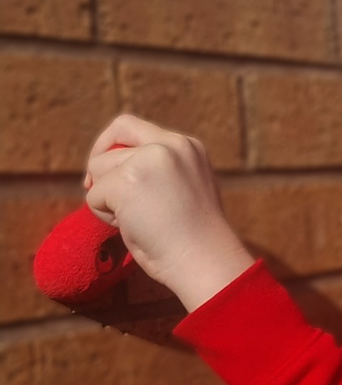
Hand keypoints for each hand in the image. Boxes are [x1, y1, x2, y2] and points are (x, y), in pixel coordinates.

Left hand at [84, 115, 255, 311]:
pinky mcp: (127, 181)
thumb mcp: (185, 185)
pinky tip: (133, 227)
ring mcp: (148, 160)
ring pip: (98, 169)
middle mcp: (170, 144)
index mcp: (187, 145)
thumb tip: (111, 170)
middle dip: (99, 169)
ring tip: (135, 220)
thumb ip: (159, 169)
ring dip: (106, 198)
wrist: (204, 258)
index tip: (108, 171)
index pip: (131, 127)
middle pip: (110, 144)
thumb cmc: (194, 235)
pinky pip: (94, 196)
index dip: (111, 146)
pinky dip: (105, 216)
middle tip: (102, 195)